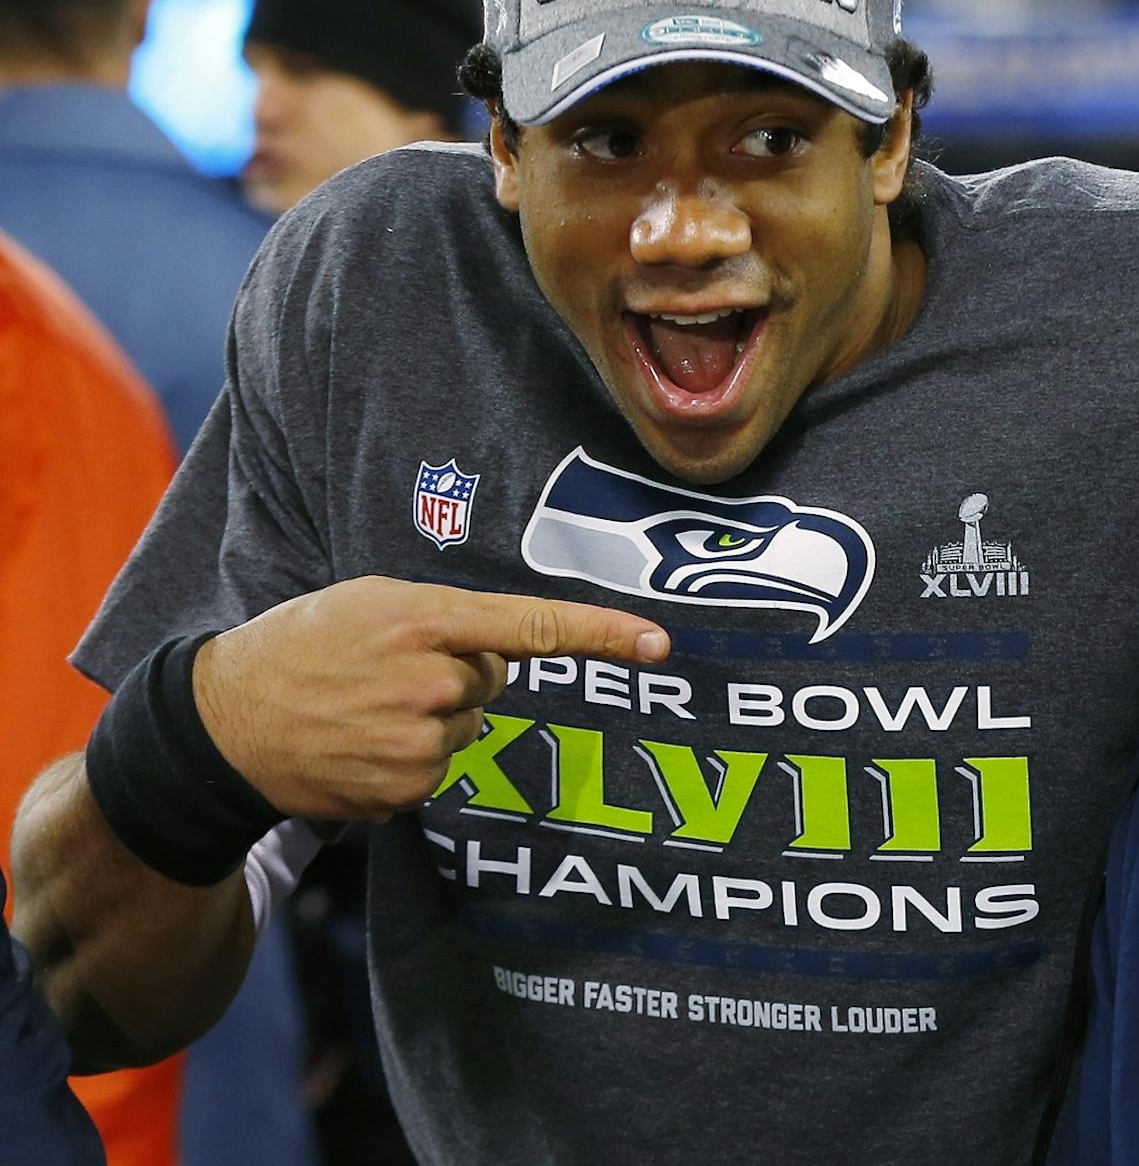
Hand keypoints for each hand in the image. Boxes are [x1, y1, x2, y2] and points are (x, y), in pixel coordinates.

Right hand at [193, 577, 669, 819]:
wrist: (225, 722)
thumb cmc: (304, 645)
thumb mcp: (371, 602)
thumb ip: (447, 619)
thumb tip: (504, 655)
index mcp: (426, 620)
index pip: (532, 626)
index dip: (602, 635)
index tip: (660, 644)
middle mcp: (433, 681)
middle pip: (495, 677)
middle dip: (458, 673)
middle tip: (387, 668)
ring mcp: (420, 741)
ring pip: (468, 725)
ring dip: (432, 717)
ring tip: (365, 706)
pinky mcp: (407, 788)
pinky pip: (440, 766)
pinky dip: (408, 757)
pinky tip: (361, 743)